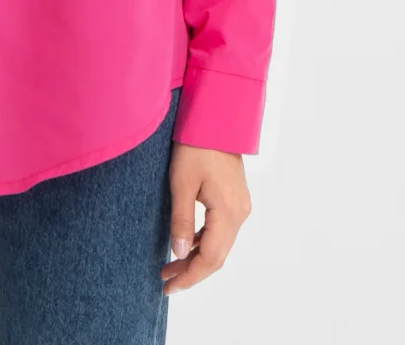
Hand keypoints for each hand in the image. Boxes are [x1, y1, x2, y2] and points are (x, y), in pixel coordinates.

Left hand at [160, 143, 251, 295]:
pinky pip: (220, 229)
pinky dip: (203, 241)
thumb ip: (181, 220)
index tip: (168, 288)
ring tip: (170, 266)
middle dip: (191, 271)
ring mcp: (240, 205)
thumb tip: (178, 254)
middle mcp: (239, 213)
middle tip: (165, 281)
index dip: (190, 277)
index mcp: (228, 213)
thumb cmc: (195, 145)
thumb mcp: (182, 183)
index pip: (210, 258)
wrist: (215, 117)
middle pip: (217, 255)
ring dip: (196, 257)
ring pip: (219, 243)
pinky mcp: (234, 198)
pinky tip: (185, 243)